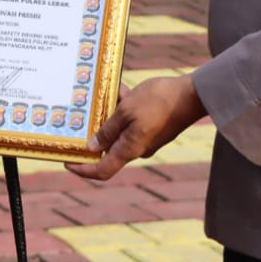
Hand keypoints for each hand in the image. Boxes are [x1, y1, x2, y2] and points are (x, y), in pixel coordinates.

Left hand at [67, 75, 205, 181]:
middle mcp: (137, 148)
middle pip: (109, 149)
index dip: (83, 170)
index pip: (102, 171)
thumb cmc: (159, 101)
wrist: (193, 94)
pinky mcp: (155, 126)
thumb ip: (108, 129)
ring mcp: (147, 138)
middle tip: (81, 118)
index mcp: (130, 149)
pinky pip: (133, 121)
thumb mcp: (127, 110)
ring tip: (103, 96)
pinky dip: (125, 108)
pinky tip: (122, 90)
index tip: (67, 161)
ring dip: (110, 115)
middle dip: (95, 133)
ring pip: (121, 130)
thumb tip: (93, 147)